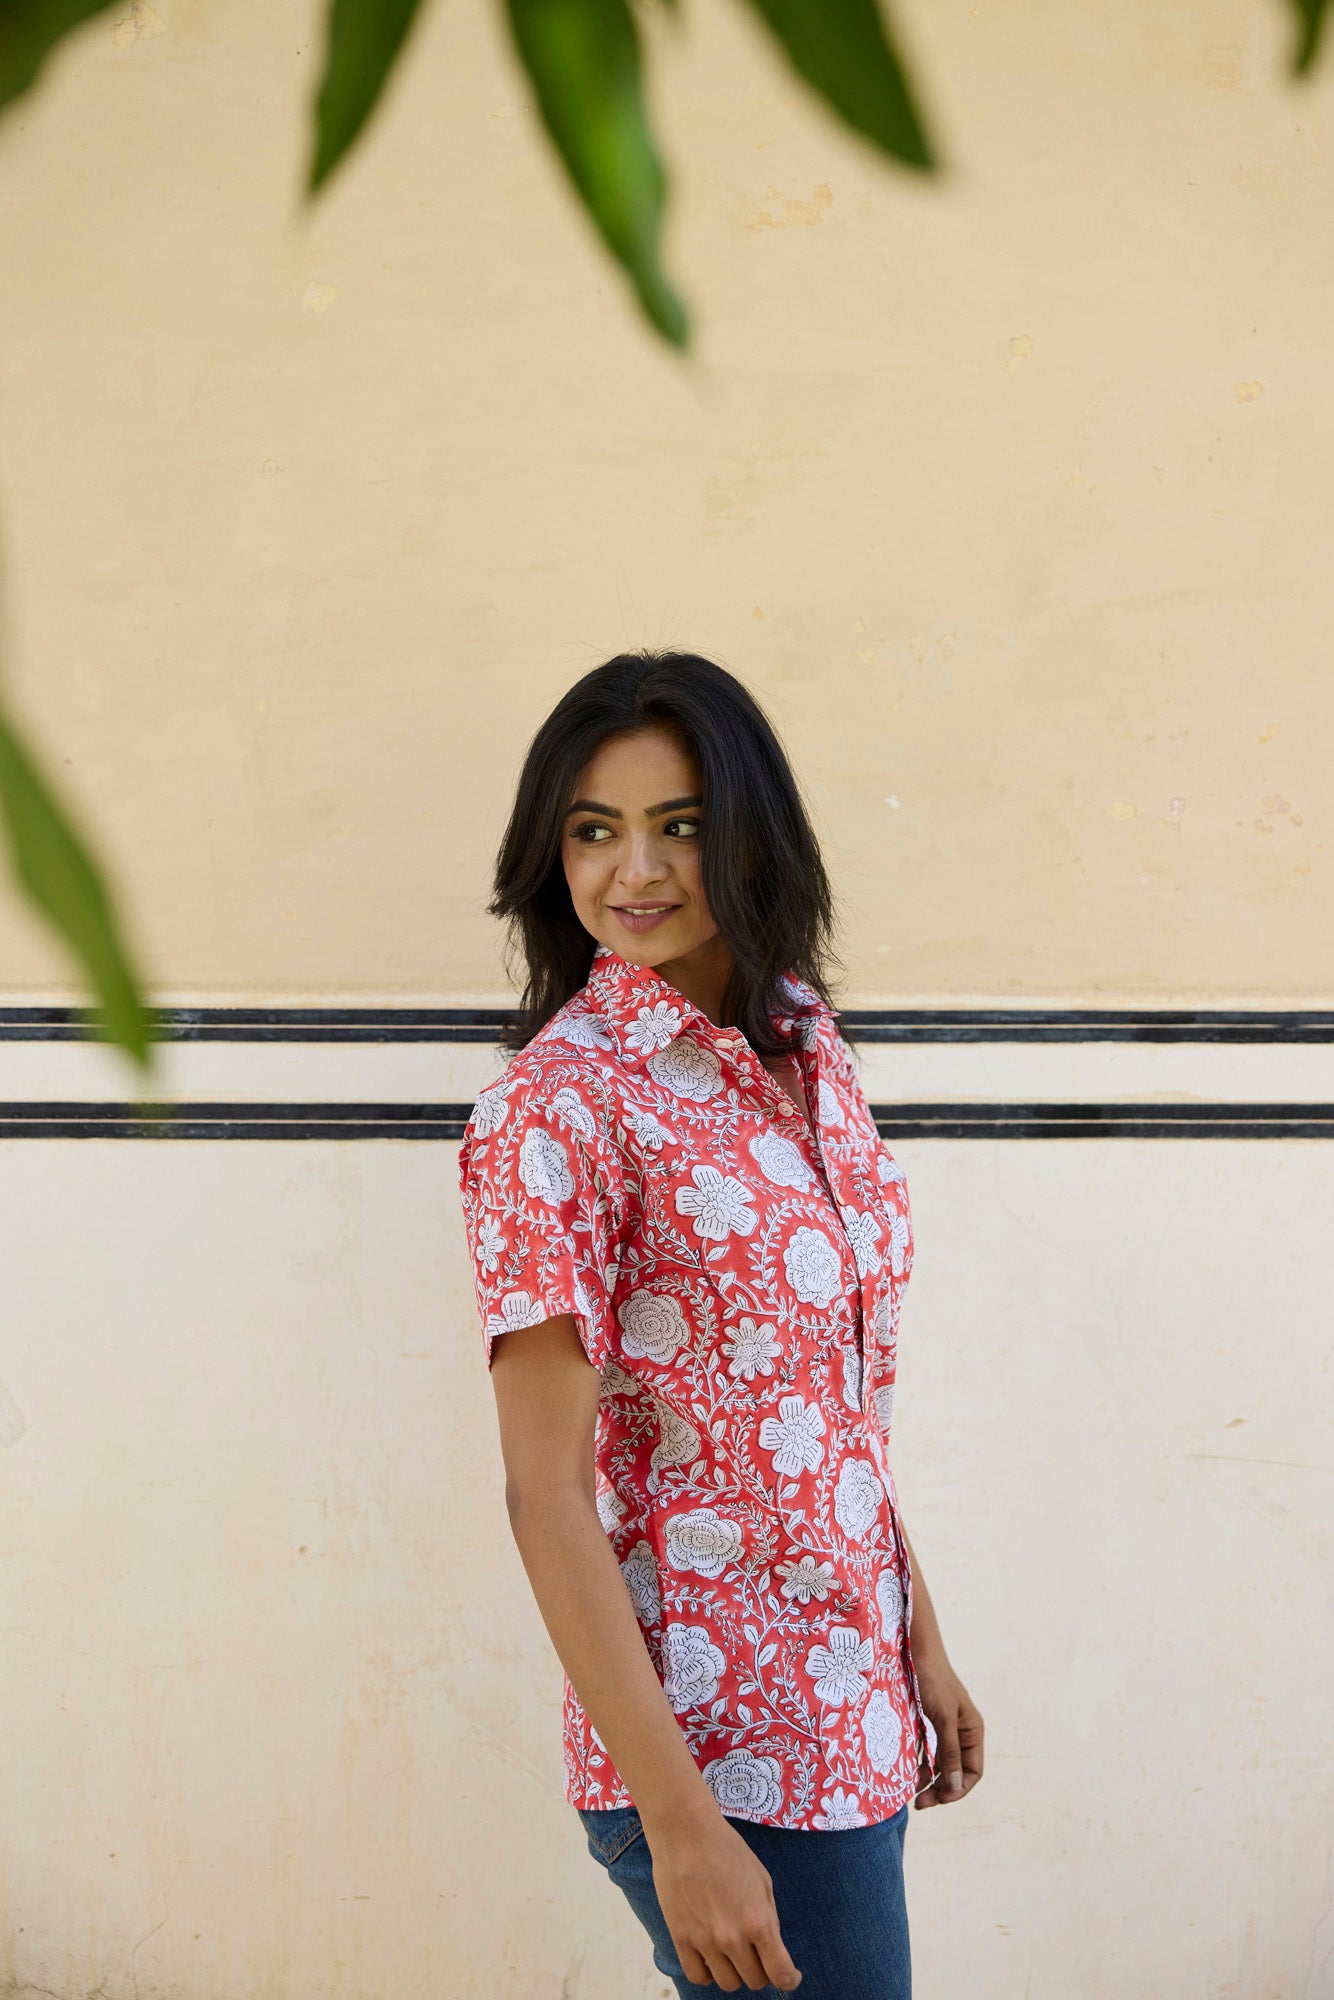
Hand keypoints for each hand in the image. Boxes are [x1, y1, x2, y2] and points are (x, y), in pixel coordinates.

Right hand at [644, 1808, 801, 1990]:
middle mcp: (733, 1938)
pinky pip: (697, 1976)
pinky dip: (707, 1973)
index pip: (781, 1974)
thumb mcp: (762, 1880)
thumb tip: (771, 1946)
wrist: (686, 1833)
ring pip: (727, 1983)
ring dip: (735, 1973)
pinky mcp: (681, 1938)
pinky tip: (710, 1958)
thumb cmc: (728, 1850)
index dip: (789, 1979)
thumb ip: (769, 1917)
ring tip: (733, 1954)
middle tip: (757, 1953)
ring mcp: (705, 1941)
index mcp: (759, 1921)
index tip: (790, 1975)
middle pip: (754, 1981)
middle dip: (761, 1971)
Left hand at [913, 1652, 983, 1809]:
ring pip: (939, 1763)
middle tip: (920, 1803)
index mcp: (972, 1731)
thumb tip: (954, 1785)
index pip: (973, 1771)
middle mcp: (961, 1732)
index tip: (938, 1799)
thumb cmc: (932, 1680)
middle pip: (955, 1771)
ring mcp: (943, 1727)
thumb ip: (949, 1752)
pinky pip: (926, 1750)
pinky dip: (918, 1763)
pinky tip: (906, 1772)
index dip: (958, 1789)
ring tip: (910, 1793)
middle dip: (940, 1788)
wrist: (914, 1648)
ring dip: (927, 1779)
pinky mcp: (926, 1722)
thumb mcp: (943, 1718)